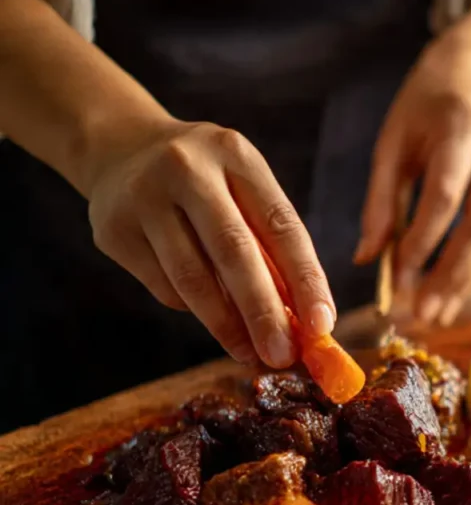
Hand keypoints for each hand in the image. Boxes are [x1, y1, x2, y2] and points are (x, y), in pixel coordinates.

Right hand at [85, 118, 335, 366]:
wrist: (120, 149)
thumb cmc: (206, 183)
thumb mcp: (243, 190)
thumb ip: (272, 247)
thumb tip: (303, 323)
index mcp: (235, 155)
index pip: (281, 226)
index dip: (306, 281)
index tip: (322, 327)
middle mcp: (187, 169)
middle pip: (234, 252)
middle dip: (263, 312)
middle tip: (282, 355)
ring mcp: (143, 198)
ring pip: (192, 278)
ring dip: (227, 326)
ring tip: (251, 354)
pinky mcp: (113, 231)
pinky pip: (164, 287)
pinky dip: (194, 308)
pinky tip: (210, 316)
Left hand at [356, 38, 470, 325]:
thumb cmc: (426, 105)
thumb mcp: (394, 140)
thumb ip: (380, 200)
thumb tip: (366, 258)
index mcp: (463, 125)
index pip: (445, 196)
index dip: (422, 242)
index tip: (398, 280)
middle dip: (450, 274)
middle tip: (424, 313)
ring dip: (466, 280)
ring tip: (438, 314)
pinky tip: (455, 291)